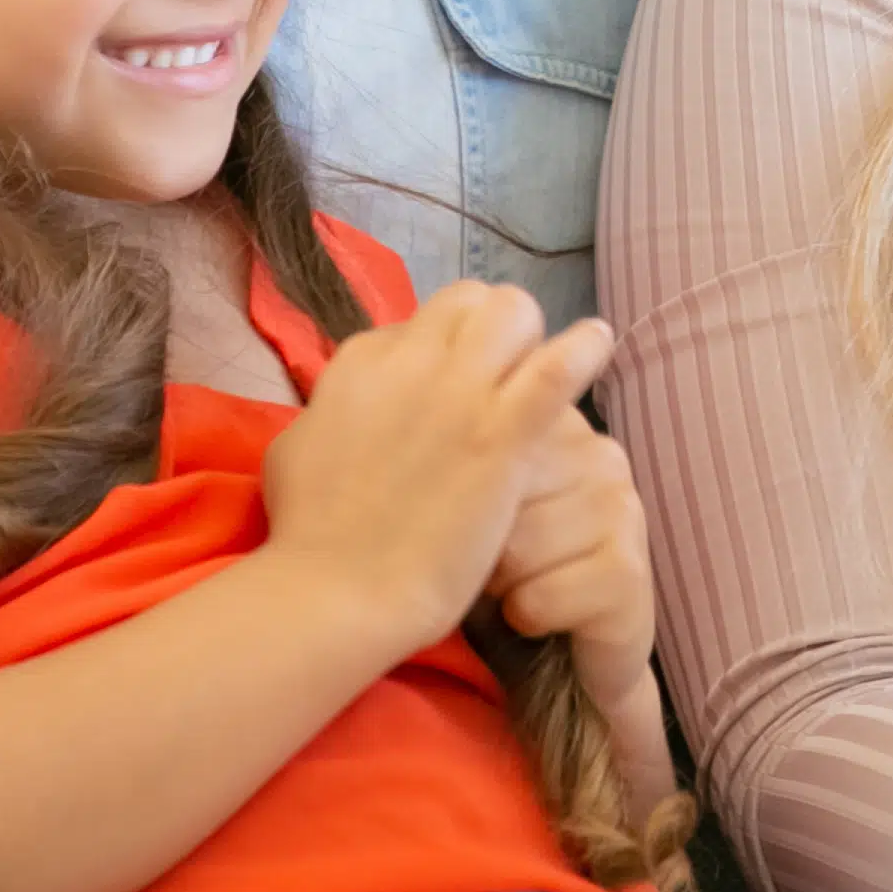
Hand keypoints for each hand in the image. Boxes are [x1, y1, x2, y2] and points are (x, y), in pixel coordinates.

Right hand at [260, 283, 611, 649]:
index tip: (448, 386)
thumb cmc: (306, 536)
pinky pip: (560, 366)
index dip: (440, 352)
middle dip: (490, 325)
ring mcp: (460, 392)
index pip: (417, 325)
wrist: (339, 589)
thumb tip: (348, 405)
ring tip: (541, 365)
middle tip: (501, 370)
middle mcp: (411, 360)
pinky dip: (584, 348)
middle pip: (470, 302)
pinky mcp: (504, 432)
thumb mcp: (294, 450)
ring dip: (531, 334)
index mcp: (360, 363)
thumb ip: (331, 412)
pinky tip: (598, 345)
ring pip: (513, 312)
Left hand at [491, 406, 675, 813]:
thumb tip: (413, 395)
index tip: (471, 515)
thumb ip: (460, 439)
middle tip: (494, 560)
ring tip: (514, 587)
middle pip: (499, 490)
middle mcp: (601, 455)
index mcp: (559, 422)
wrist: (560, 657)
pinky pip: (541, 595)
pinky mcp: (630, 574)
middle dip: (481, 539)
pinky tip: (536, 616)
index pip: (489, 432)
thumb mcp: (474, 494)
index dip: (463, 490)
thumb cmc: (500, 567)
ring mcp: (623, 511)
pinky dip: (525, 615)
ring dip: (501, 583)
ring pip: (518, 545)